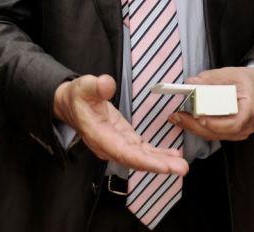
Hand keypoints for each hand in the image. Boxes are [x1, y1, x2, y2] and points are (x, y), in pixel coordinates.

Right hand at [53, 74, 188, 175]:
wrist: (72, 104)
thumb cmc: (78, 95)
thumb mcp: (84, 86)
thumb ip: (96, 86)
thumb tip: (107, 84)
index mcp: (99, 135)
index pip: (123, 152)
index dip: (144, 160)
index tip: (163, 166)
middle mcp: (109, 145)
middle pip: (136, 159)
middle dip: (159, 165)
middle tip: (181, 169)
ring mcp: (118, 144)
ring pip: (141, 157)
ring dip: (162, 162)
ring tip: (182, 165)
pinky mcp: (124, 139)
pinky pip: (142, 150)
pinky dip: (158, 154)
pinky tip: (173, 155)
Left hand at [168, 66, 253, 141]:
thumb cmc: (246, 81)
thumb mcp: (230, 74)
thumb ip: (210, 78)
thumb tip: (191, 82)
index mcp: (249, 109)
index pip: (235, 123)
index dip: (217, 124)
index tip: (201, 118)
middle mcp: (246, 125)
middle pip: (219, 132)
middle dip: (195, 125)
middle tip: (178, 116)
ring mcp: (239, 131)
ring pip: (214, 135)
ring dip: (194, 128)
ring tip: (177, 118)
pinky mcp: (230, 132)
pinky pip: (213, 133)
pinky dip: (199, 127)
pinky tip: (186, 120)